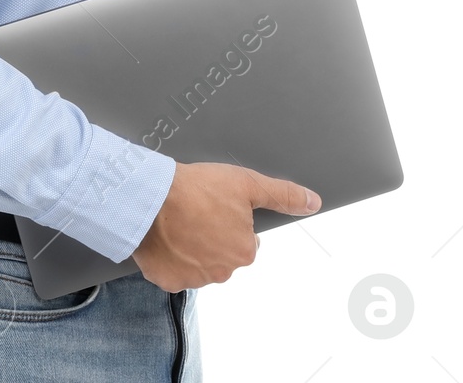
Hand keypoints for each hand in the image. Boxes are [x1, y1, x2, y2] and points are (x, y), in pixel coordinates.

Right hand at [132, 160, 320, 291]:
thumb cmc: (195, 188)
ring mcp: (194, 279)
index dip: (228, 220)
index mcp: (244, 251)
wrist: (149, 197)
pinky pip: (172, 272)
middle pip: (220, 254)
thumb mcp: (245, 183)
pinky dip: (168, 259)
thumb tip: (313, 202)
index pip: (243, 239)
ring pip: (197, 264)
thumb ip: (282, 194)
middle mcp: (223, 271)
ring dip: (189, 248)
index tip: (211, 207)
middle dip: (210, 237)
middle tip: (192, 213)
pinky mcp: (167, 280)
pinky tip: (162, 239)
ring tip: (174, 222)